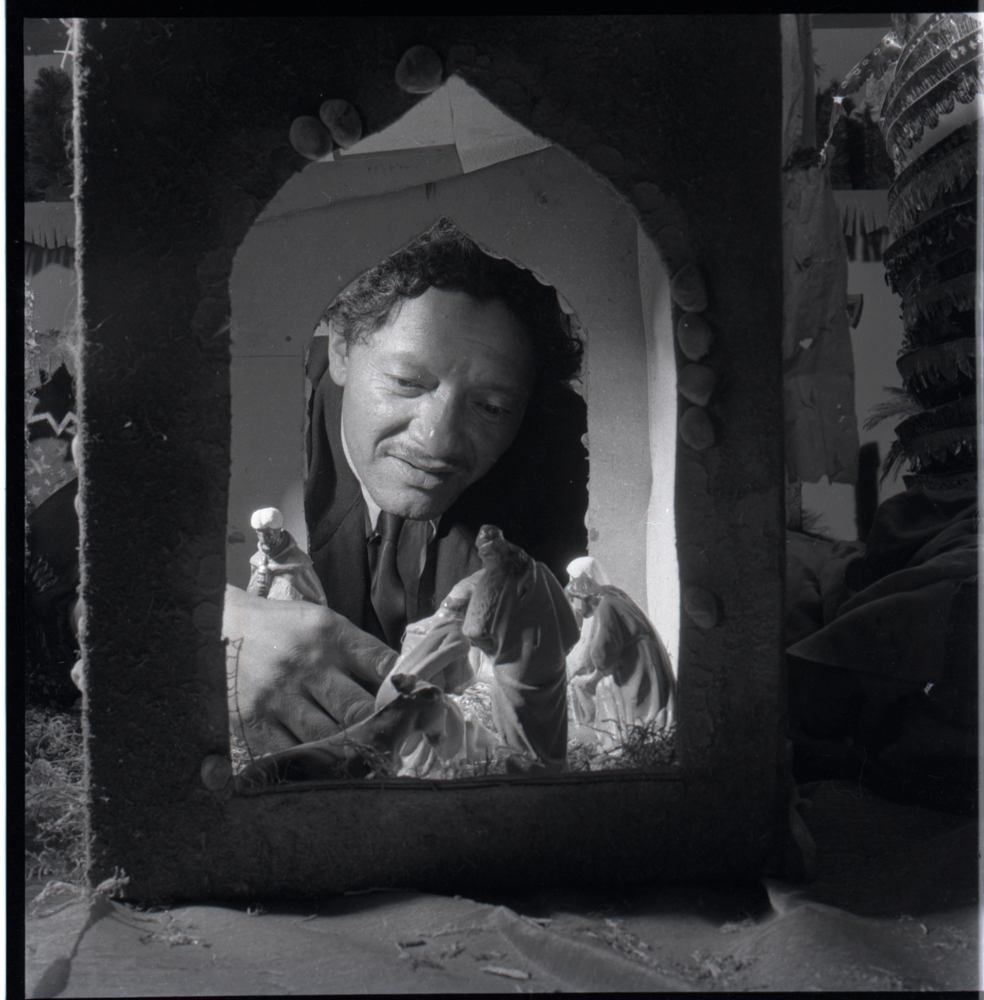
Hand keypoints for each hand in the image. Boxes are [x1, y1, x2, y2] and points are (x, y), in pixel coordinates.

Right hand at [222, 584, 397, 752]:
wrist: (220, 628)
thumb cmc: (282, 628)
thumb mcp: (323, 624)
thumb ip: (359, 651)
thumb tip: (400, 685)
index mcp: (330, 635)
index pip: (382, 664)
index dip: (405, 689)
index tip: (418, 706)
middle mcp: (307, 665)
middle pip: (359, 709)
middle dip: (382, 728)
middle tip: (398, 743)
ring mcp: (279, 696)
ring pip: (329, 737)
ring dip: (352, 751)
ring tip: (369, 759)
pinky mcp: (254, 722)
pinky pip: (292, 753)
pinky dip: (313, 762)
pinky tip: (328, 765)